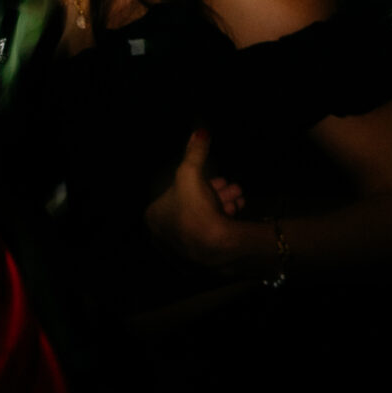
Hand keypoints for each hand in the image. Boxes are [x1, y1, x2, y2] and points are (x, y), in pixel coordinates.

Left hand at [145, 129, 256, 266]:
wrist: (217, 245)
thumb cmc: (196, 206)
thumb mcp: (191, 170)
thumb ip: (194, 151)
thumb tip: (199, 131)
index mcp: (154, 217)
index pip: (175, 193)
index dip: (198, 181)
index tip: (216, 177)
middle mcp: (163, 236)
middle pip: (192, 206)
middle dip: (213, 192)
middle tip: (229, 185)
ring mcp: (181, 251)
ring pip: (203, 220)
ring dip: (222, 204)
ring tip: (238, 196)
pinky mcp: (198, 261)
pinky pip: (210, 235)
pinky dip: (224, 221)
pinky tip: (238, 209)